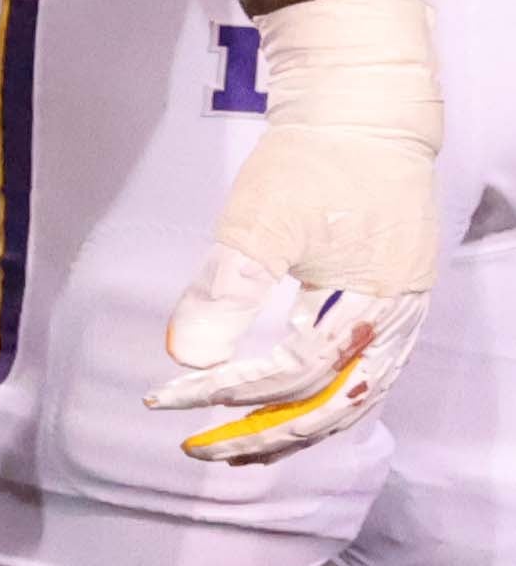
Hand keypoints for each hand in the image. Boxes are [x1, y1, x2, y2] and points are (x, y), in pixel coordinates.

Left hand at [161, 0, 444, 461]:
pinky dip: (319, 401)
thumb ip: (227, 290)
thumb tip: (187, 356)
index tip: (165, 399)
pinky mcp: (388, 305)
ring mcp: (400, 315)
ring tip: (236, 450)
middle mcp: (397, 319)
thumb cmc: (312, 163)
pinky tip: (277, 413)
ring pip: (355, 398)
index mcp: (372, 301)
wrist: (362, 115)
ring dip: (295, 429)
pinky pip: (361, 374)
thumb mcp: (260, 223)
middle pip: (336, 404)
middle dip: (266, 434)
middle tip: (198, 449)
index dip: (227, 391)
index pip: (294, 371)